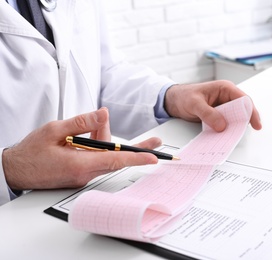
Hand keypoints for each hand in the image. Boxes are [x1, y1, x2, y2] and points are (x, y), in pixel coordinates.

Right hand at [2, 108, 160, 189]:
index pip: (114, 160)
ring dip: (105, 140)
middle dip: (134, 147)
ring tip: (96, 122)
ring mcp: (84, 176)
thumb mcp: (54, 129)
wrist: (16, 170)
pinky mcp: (82, 175)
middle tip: (156, 141)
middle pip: (115, 157)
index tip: (152, 158)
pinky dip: (97, 146)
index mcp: (79, 164)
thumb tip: (103, 113)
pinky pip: (98, 160)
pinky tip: (88, 136)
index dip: (136, 158)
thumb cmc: (31, 151)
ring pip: (106, 157)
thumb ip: (81, 122)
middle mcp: (85, 173)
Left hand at [164, 80, 261, 131]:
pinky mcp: (219, 115)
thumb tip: (222, 125)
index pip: (244, 99)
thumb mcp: (195, 104)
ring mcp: (223, 106)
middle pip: (243, 109)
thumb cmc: (184, 96)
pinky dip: (228, 129)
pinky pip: (227, 122)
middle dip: (246, 121)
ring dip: (236, 126)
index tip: (255, 123)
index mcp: (225, 88)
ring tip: (235, 136)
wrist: (174, 101)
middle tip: (244, 132)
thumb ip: (208, 114)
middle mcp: (227, 97)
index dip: (251, 111)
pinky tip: (227, 136)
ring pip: (236, 117)